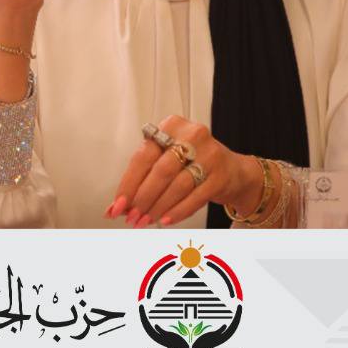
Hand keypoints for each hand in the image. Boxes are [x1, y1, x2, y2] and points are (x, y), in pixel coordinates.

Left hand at [105, 116, 262, 227]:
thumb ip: (141, 180)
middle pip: (161, 171)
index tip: (117, 205)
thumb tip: (114, 207)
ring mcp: (210, 154)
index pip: (143, 156)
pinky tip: (165, 220)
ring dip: (158, 207)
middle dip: (142, 198)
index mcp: (171, 126)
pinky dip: (178, 211)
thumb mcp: (166, 161)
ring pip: (178, 185)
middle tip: (132, 217)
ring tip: (146, 221)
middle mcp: (192, 135)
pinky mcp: (221, 175)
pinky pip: (195, 197)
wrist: (233, 171)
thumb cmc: (192, 163)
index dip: (128, 184)